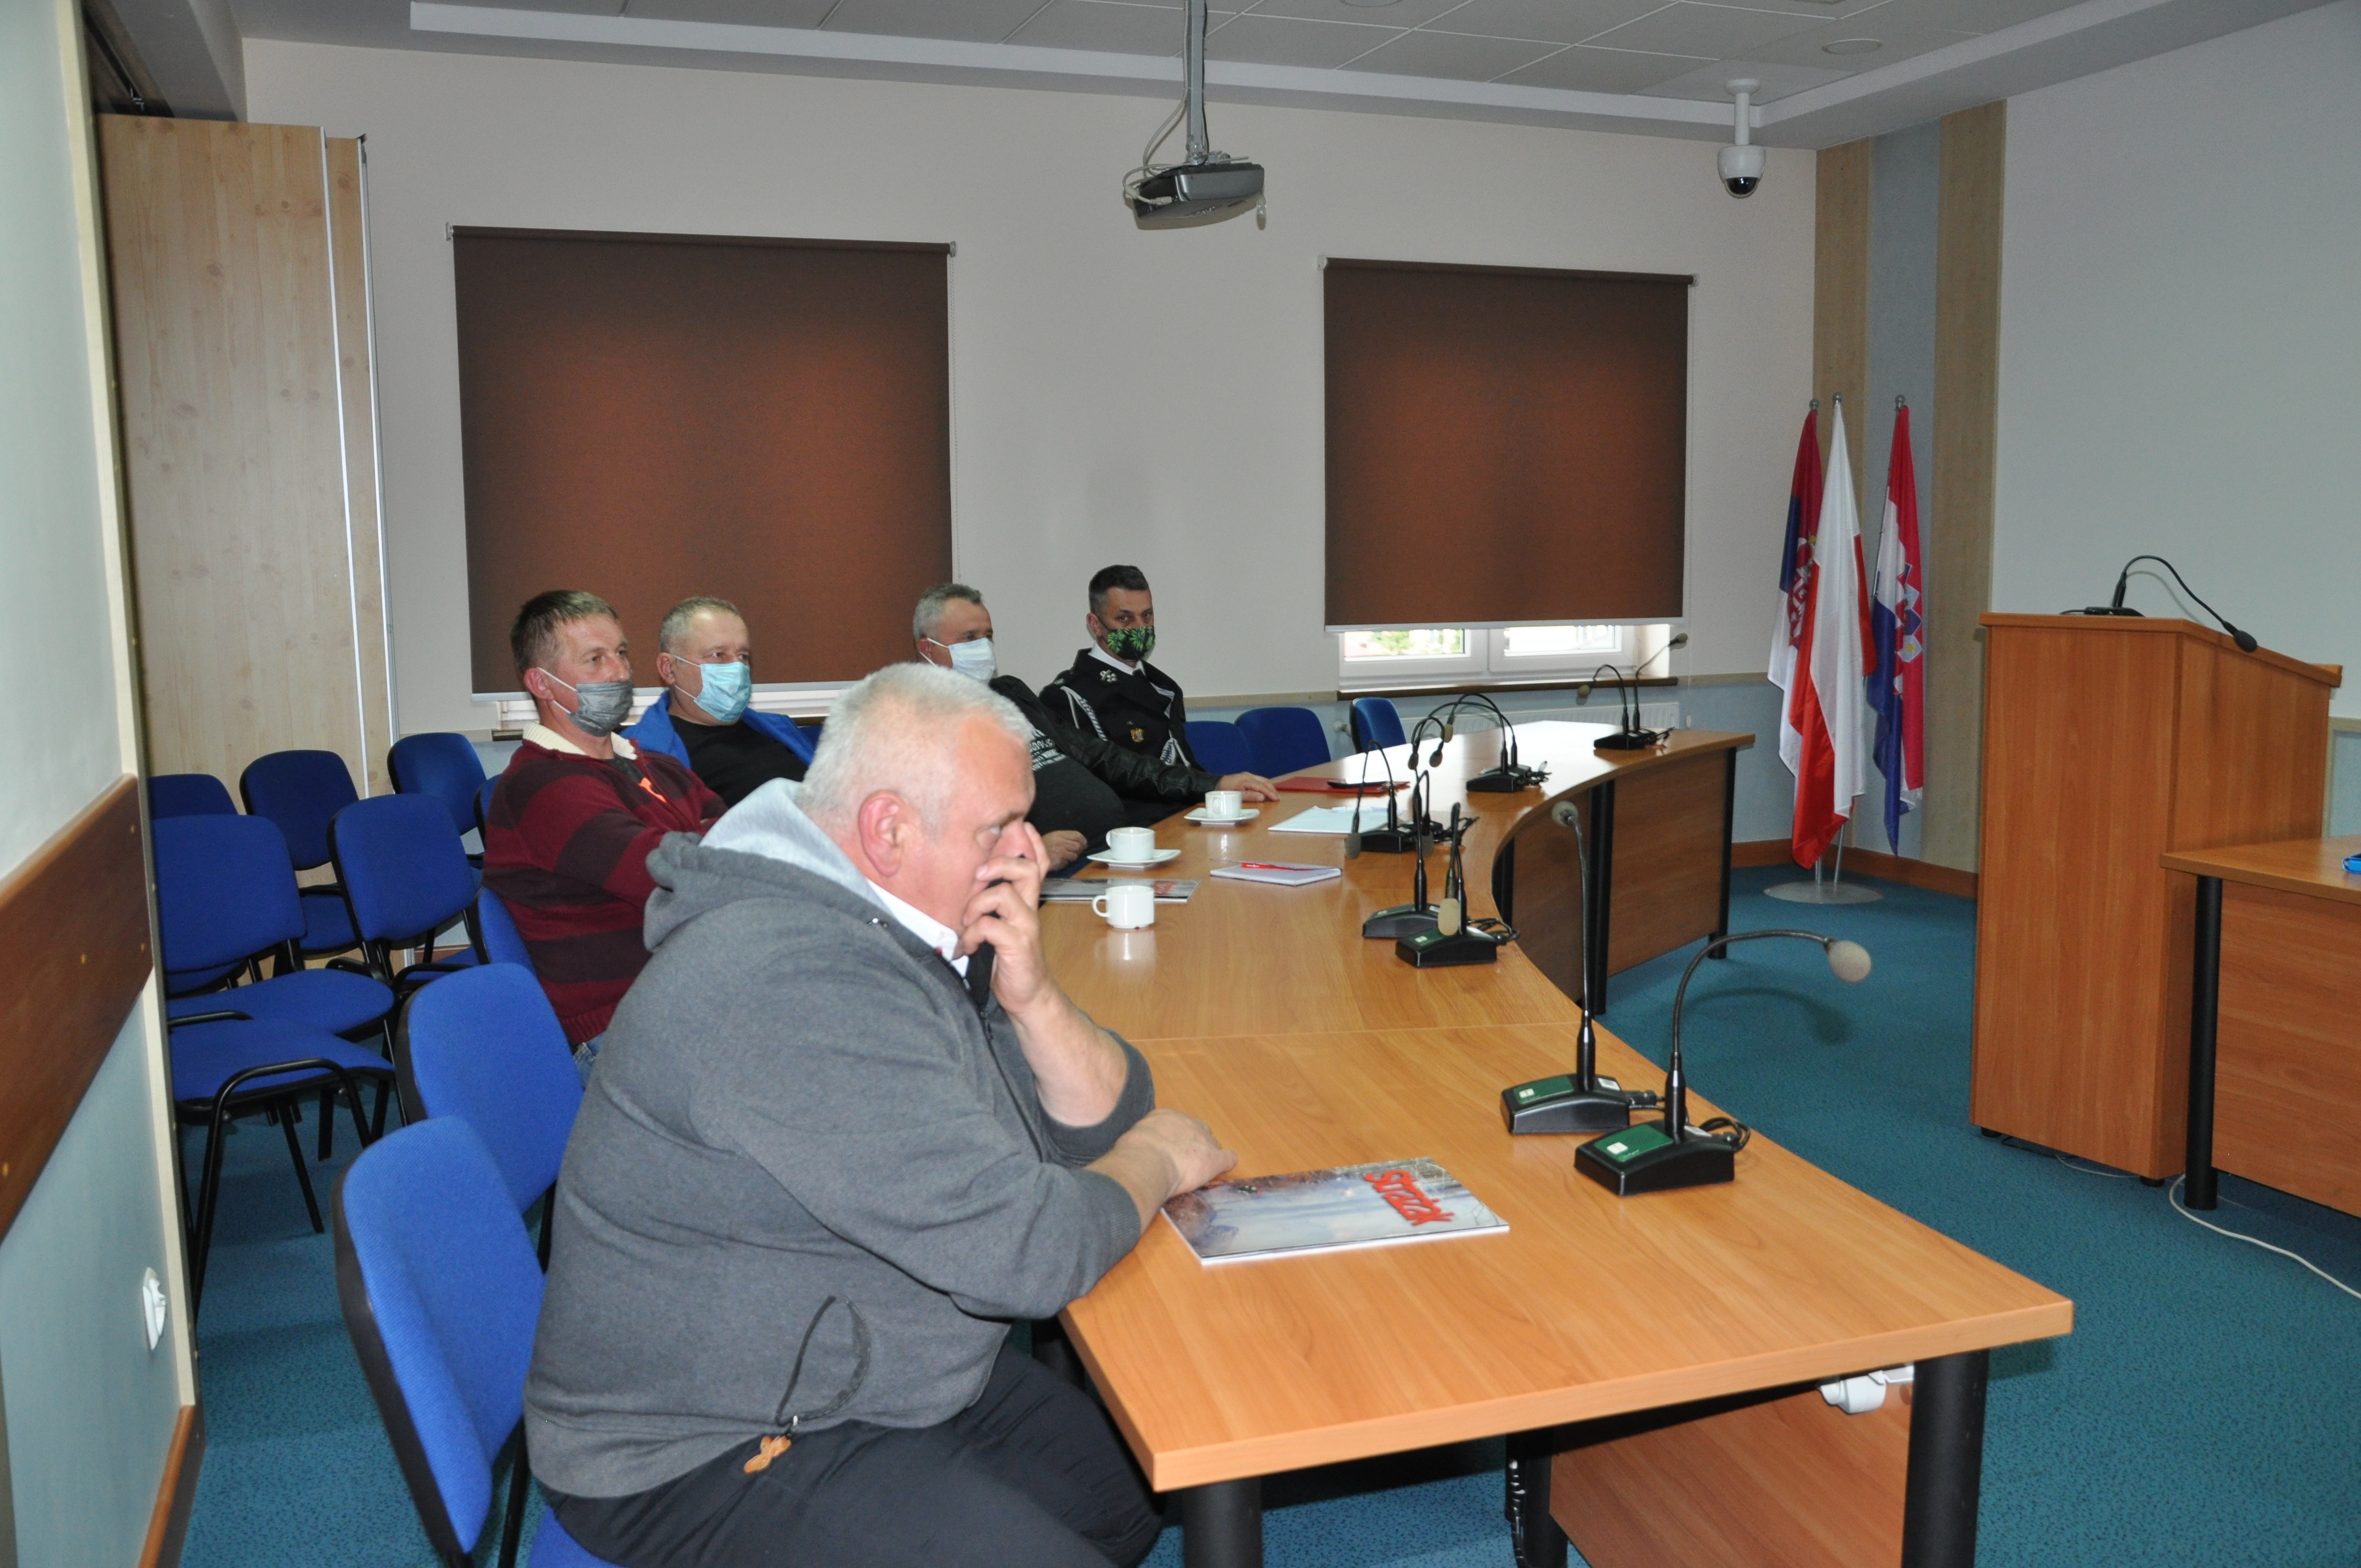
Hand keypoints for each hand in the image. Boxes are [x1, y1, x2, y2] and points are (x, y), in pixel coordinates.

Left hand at [958, 821, 1053, 1015]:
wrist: (1029, 997)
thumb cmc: (1010, 961)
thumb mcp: (1003, 927)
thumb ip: (994, 907)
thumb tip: (972, 884)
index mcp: (1026, 903)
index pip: (1036, 865)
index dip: (1031, 843)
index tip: (1020, 825)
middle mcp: (1029, 910)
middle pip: (1026, 870)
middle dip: (999, 863)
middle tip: (978, 874)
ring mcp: (1026, 927)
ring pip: (1004, 894)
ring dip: (976, 904)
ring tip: (967, 923)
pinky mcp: (1018, 946)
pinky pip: (991, 926)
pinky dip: (974, 933)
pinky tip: (969, 946)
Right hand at [1040, 828, 1087, 869]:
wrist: (1032, 855)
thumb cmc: (1044, 845)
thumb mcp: (1054, 836)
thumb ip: (1066, 837)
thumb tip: (1081, 841)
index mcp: (1060, 834)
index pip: (1077, 835)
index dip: (1083, 840)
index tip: (1084, 844)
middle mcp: (1061, 842)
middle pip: (1078, 846)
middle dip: (1079, 850)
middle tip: (1075, 851)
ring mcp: (1060, 852)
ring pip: (1074, 855)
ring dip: (1071, 857)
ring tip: (1064, 856)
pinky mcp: (1059, 861)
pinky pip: (1067, 862)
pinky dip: (1065, 862)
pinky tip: (1059, 860)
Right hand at [1124, 1109, 1237, 1199]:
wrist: (1147, 1161)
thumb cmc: (1134, 1152)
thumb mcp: (1134, 1139)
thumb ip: (1142, 1141)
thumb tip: (1136, 1153)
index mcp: (1166, 1116)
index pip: (1179, 1123)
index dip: (1177, 1137)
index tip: (1171, 1148)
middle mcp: (1188, 1123)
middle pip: (1200, 1129)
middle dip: (1196, 1142)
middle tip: (1186, 1158)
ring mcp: (1203, 1139)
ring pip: (1213, 1144)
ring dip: (1207, 1154)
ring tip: (1200, 1168)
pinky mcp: (1214, 1158)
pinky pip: (1228, 1158)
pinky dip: (1226, 1162)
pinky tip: (1224, 1167)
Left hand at [1217, 772, 1279, 801]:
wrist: (1215, 783)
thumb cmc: (1224, 790)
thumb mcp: (1236, 795)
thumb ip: (1249, 796)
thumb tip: (1262, 797)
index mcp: (1246, 779)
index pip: (1262, 786)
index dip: (1270, 793)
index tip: (1276, 799)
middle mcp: (1248, 775)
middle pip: (1264, 781)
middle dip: (1272, 789)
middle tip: (1277, 798)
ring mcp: (1247, 775)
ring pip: (1263, 779)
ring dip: (1269, 787)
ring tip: (1274, 795)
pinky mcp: (1246, 776)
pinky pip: (1259, 780)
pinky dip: (1264, 785)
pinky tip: (1266, 790)